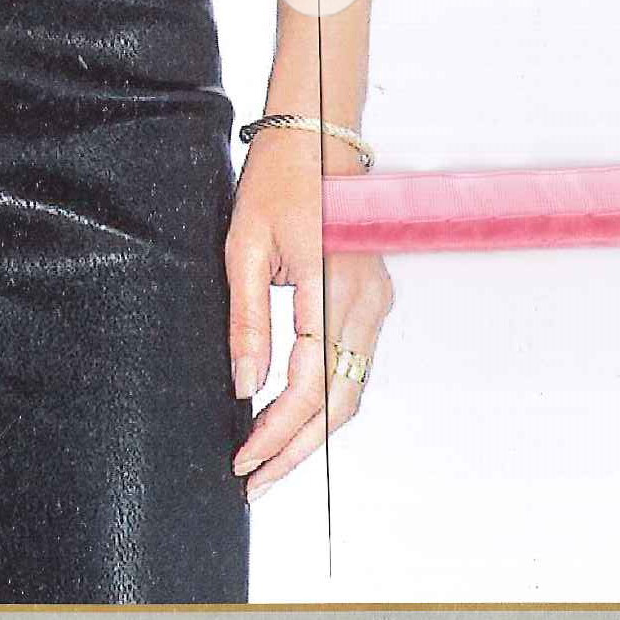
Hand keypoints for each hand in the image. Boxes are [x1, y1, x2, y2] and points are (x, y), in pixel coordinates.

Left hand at [225, 127, 393, 498]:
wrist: (318, 138)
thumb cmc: (277, 181)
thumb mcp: (243, 248)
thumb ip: (247, 321)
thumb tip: (244, 385)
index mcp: (332, 284)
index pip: (308, 384)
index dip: (276, 432)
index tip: (243, 460)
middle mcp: (365, 298)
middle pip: (339, 400)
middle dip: (296, 449)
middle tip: (254, 480)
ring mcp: (377, 298)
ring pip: (352, 387)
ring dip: (313, 430)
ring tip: (267, 458)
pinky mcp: (374, 296)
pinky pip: (354, 362)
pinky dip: (327, 398)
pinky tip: (293, 415)